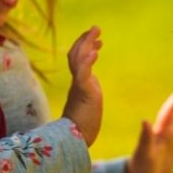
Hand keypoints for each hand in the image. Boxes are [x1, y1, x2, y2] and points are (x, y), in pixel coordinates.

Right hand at [62, 27, 102, 145]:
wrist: (74, 143)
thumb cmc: (81, 128)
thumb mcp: (87, 105)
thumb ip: (87, 94)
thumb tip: (89, 90)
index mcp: (79, 85)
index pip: (78, 61)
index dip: (85, 48)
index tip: (97, 41)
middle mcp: (77, 84)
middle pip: (76, 55)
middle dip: (86, 40)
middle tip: (96, 28)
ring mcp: (79, 88)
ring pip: (78, 61)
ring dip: (87, 44)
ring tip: (96, 31)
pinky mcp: (83, 95)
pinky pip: (83, 76)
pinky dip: (88, 62)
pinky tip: (94, 51)